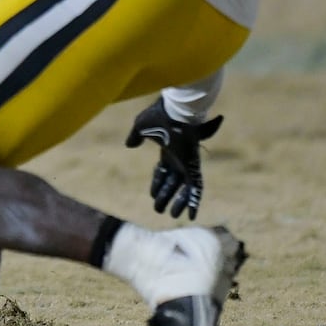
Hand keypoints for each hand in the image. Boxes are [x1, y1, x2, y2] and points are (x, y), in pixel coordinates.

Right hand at [125, 97, 223, 219]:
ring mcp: (188, 163)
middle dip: (166, 196)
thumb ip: (135, 136)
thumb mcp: (141, 127)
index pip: (163, 171)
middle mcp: (179, 158)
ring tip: (172, 215)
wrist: (176, 110)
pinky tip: (191, 216)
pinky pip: (196, 188)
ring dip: (178, 202)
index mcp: (169, 150)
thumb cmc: (159, 115)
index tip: (151, 195)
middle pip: (173, 182)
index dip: (157, 184)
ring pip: (185, 188)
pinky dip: (193, 201)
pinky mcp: (193, 166)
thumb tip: (129, 145)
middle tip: (158, 210)